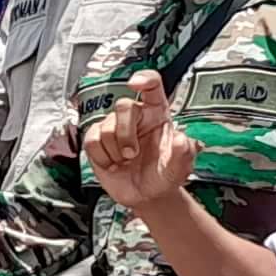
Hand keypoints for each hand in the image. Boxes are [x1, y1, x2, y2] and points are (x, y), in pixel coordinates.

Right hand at [82, 71, 195, 210]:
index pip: (152, 86)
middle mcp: (135, 116)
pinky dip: (102, 157)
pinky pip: (91, 140)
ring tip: (125, 161)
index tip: (136, 83)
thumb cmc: (164, 175)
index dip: (144, 79)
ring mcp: (114, 127)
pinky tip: (112, 164)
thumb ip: (184, 153)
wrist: (147, 196)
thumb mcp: (180, 168)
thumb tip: (181, 138)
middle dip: (126, 133)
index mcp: (157, 113)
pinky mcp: (97, 140)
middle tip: (132, 155)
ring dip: (115, 150)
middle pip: (123, 106)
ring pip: (105, 126)